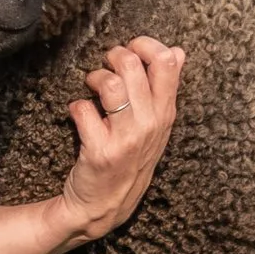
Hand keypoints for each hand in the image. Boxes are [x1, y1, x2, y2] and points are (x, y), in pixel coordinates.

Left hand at [0, 36, 185, 253]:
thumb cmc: (129, 160)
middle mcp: (150, 125)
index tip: (131, 48)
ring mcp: (126, 139)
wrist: (103, 208)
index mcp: (165, 114)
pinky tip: (79, 114)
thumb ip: (164, 90)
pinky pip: (83, 110)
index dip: (145, 45)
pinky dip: (76, 107)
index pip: (167, 62)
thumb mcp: (156, 128)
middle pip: (132, 65)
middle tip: (106, 66)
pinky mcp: (101, 152)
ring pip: (110, 84)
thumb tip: (178, 52)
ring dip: (95, 78)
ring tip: (92, 87)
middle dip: (113, 56)